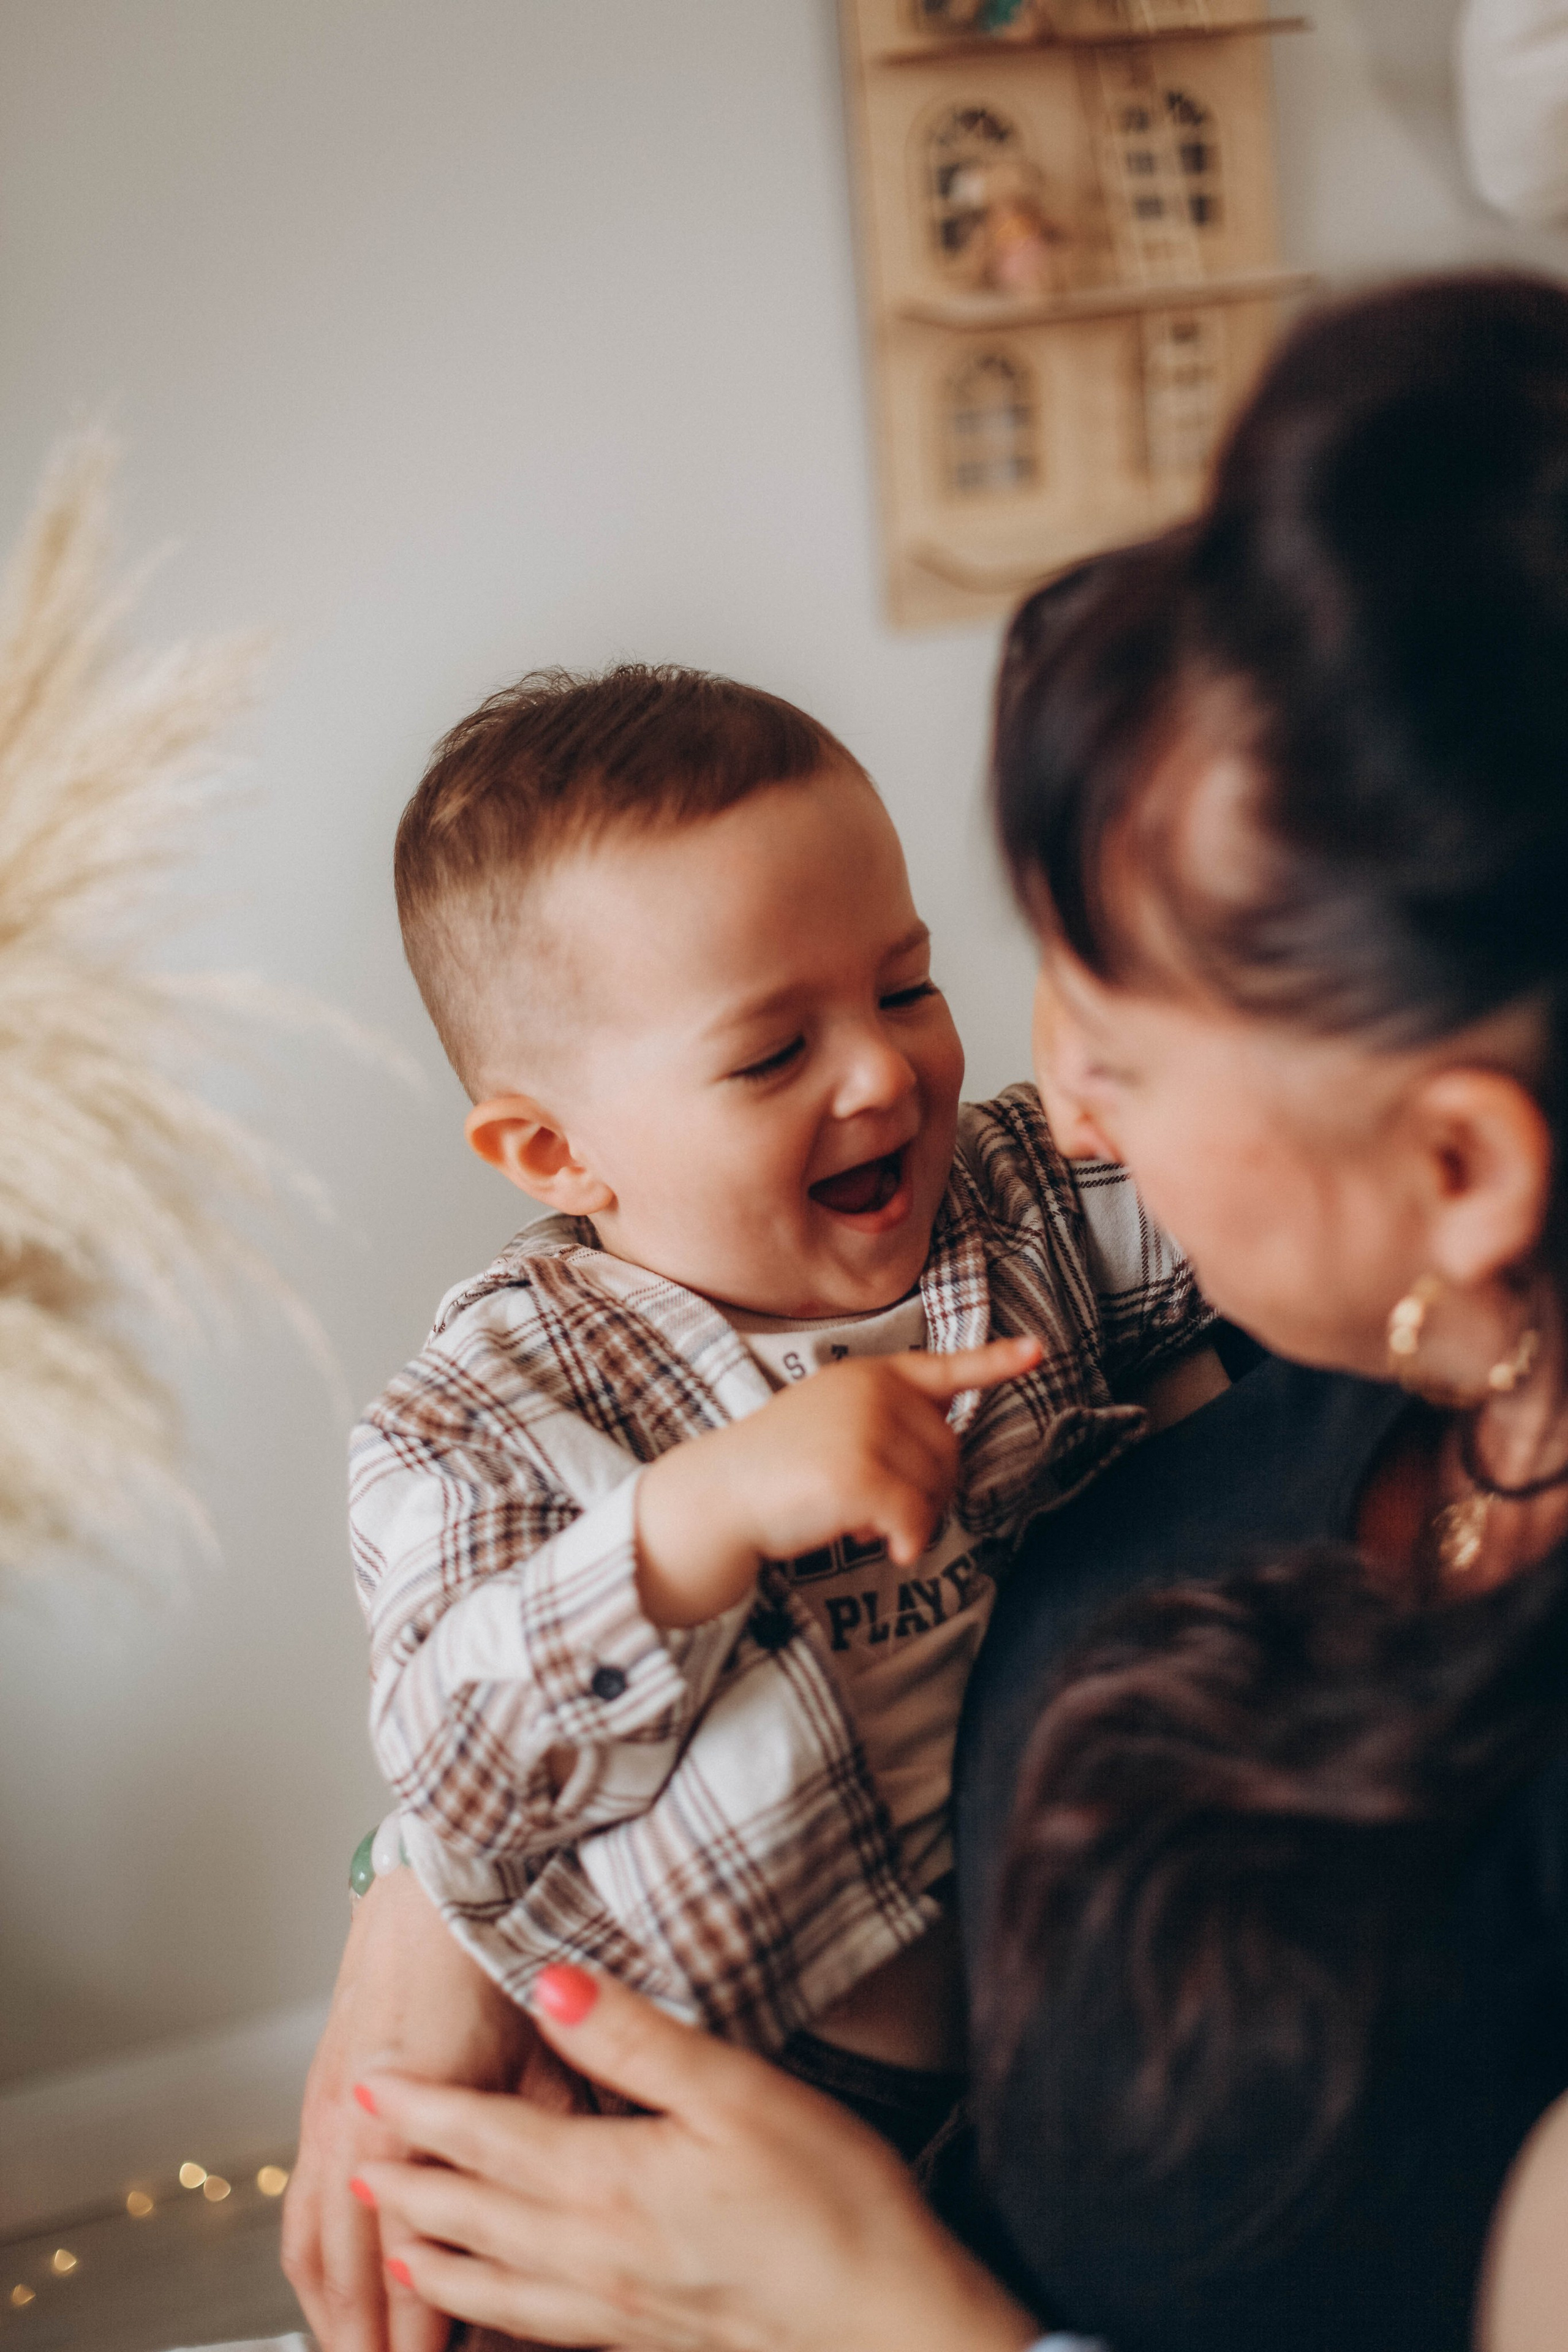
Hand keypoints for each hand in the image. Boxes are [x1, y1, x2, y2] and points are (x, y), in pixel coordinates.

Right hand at [282, 1867, 548, 2350]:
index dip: (431, 2333)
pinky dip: (313, 2272)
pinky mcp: (315, 2108)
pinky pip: (302, 2216)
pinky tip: (327, 2298)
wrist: (434, 1887)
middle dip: (375, 2343)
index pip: (414, 2264)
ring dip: (337, 2319)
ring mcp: (326, 2122)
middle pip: (356, 2275)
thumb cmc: (492, 1959)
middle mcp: (354, 2129)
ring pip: (319, 2256)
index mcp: (410, 2121)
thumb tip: (567, 2214)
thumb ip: (545, 2142)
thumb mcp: (539, 2057)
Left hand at [357, 1965, 1038, 2351]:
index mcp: (608, 2183)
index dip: (422, 2108)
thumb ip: (634, 2038)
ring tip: (395, 2242)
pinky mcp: (648, 2338)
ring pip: (496, 2284)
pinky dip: (495, 2313)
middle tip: (352, 2161)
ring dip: (436, 2256)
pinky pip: (540, 2328)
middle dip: (410, 2183)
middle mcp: (594, 2254)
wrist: (886, 2323)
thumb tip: (547, 1984)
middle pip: (475, 2215)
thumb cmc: (829, 2201)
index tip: (368, 2083)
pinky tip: (495, 2312)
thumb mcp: (735, 2089)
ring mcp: (617, 2308)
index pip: (487, 2136)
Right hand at [634, 1333, 1041, 1626]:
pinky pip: (915, 1519)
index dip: (995, 1362)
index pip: (944, 1367)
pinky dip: (906, 1542)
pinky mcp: (860, 1474)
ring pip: (935, 1490)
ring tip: (860, 1520)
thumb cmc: (776, 1469)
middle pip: (949, 1451)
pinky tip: (879, 1546)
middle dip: (929, 1491)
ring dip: (910, 1520)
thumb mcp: (832, 1423)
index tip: (1037, 1351)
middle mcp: (873, 1392)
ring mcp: (866, 1430)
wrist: (719, 1495)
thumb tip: (944, 1462)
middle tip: (883, 1511)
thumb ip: (886, 1423)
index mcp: (869, 1375)